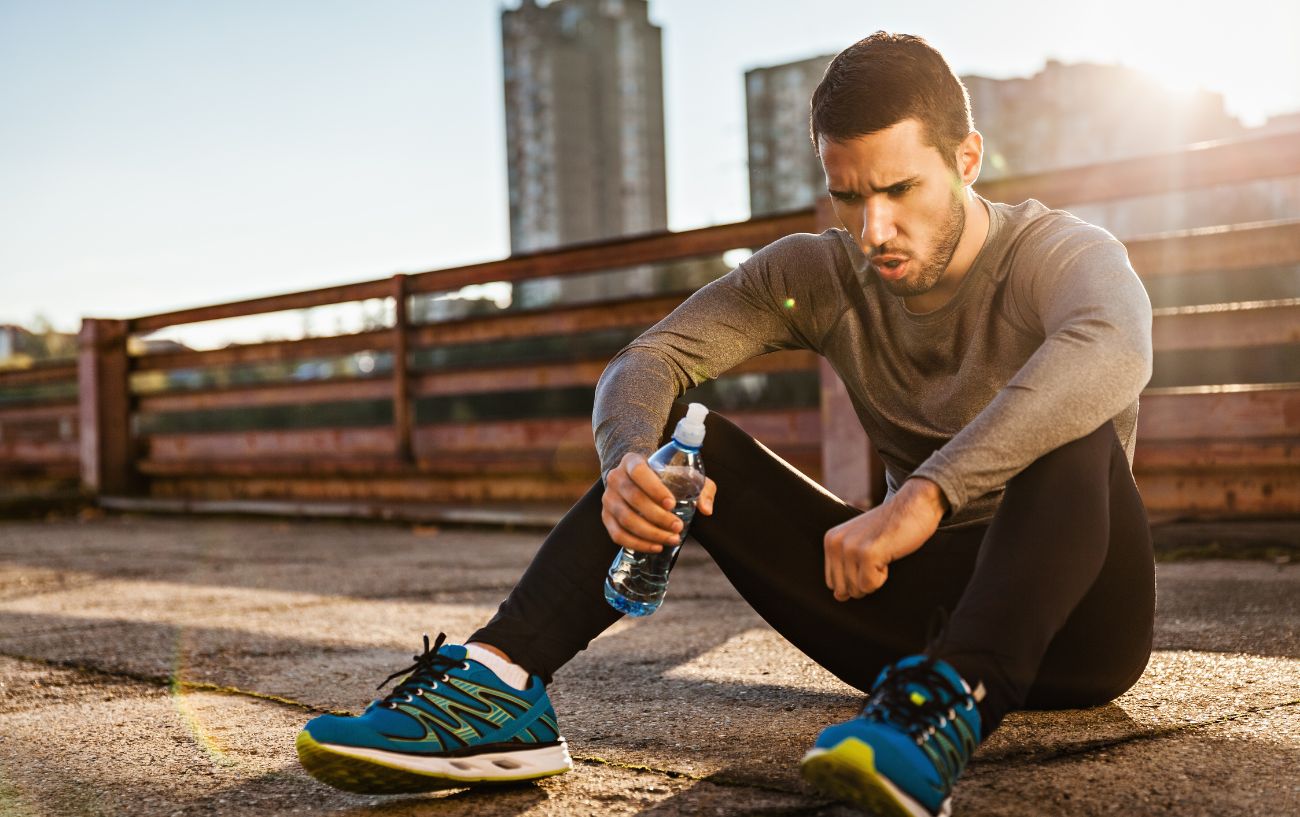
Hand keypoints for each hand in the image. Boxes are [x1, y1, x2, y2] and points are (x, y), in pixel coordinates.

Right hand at [601, 452, 716, 552]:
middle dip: (658, 517)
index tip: (672, 504)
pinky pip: (618, 535)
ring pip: (626, 519)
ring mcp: (608, 498)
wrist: (637, 481)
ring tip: (672, 539)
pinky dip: (638, 544)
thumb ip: (701, 488)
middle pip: (634, 499)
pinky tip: (656, 546)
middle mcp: (615, 478)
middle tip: (678, 526)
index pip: (639, 472)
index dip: (654, 489)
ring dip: (650, 533)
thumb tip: (706, 509)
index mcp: (631, 461)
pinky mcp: (606, 517)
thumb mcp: (685, 475)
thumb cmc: (664, 478)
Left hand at [823, 478, 946, 600]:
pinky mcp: (867, 553)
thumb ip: (846, 568)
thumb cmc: (892, 527)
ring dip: (875, 577)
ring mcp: (850, 548)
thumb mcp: (861, 544)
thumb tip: (838, 597)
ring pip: (857, 589)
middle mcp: (835, 543)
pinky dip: (883, 577)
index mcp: (831, 540)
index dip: (855, 578)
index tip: (870, 557)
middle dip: (864, 581)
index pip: (833, 582)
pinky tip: (888, 554)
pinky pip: (869, 585)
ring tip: (884, 553)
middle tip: (878, 556)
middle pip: (843, 589)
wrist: (915, 505)